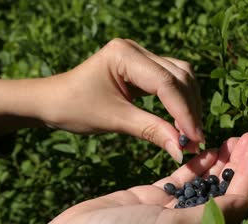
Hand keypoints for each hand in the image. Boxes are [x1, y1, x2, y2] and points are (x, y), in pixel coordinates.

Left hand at [0, 39, 202, 161]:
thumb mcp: (114, 120)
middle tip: (194, 140)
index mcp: (124, 54)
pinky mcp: (143, 67)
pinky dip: (180, 101)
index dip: (184, 112)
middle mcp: (136, 49)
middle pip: (180, 76)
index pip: (166, 83)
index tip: (195, 139)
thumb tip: (183, 150)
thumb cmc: (75, 108)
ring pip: (181, 77)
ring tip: (190, 133)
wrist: (52, 101)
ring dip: (189, 104)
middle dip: (190, 109)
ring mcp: (141, 56)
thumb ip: (152, 131)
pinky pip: (172, 81)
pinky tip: (181, 121)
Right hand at [11, 132, 247, 223]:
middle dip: (238, 162)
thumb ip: (208, 217)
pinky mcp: (149, 199)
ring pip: (203, 182)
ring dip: (219, 160)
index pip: (234, 200)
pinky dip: (192, 163)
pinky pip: (179, 179)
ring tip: (232, 137)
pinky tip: (203, 148)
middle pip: (223, 190)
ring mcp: (168, 212)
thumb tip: (247, 200)